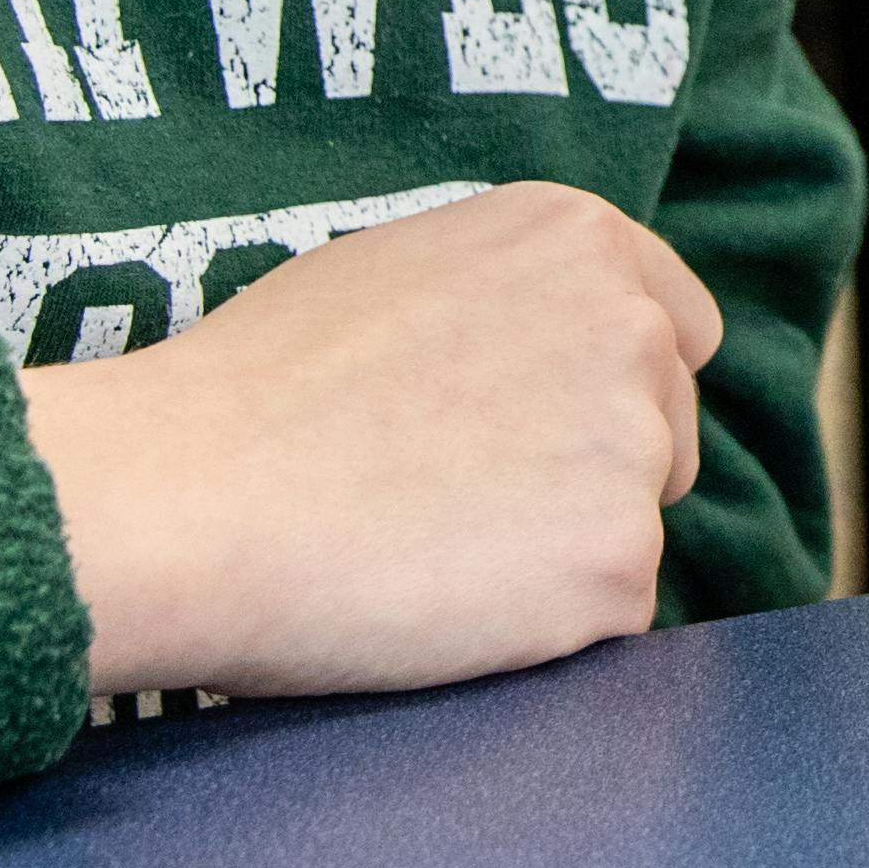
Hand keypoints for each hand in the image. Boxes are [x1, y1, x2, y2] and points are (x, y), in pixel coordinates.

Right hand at [12, 181, 719, 695]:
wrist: (188, 498)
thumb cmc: (259, 389)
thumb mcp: (402, 271)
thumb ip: (510, 296)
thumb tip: (545, 345)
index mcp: (577, 240)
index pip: (680, 328)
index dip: (616, 389)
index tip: (548, 430)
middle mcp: (630, 328)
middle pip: (669, 433)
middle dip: (591, 473)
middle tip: (459, 499)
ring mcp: (634, 448)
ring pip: (629, 525)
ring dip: (557, 550)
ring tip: (428, 543)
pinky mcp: (619, 565)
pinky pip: (604, 615)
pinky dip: (539, 627)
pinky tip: (441, 598)